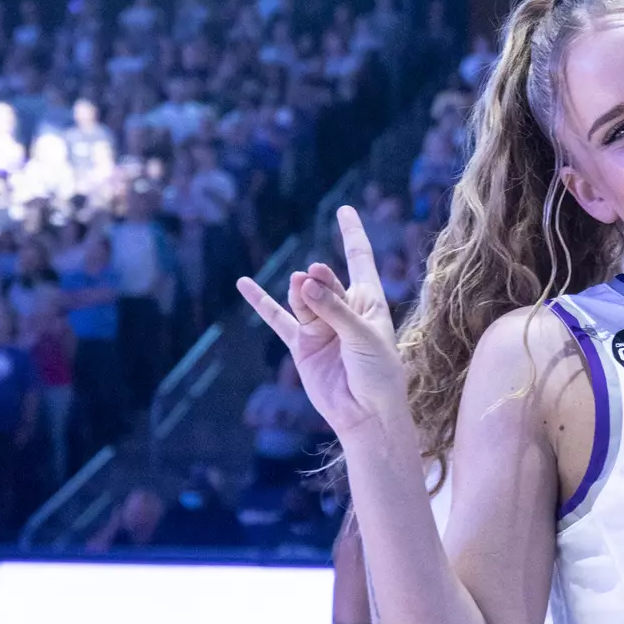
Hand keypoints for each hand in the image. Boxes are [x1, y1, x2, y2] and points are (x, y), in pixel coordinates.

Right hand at [238, 207, 405, 441]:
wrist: (366, 413)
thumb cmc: (378, 374)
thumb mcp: (363, 336)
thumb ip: (334, 308)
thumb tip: (304, 281)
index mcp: (370, 302)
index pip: (360, 260)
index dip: (352, 235)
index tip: (344, 210)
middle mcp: (345, 310)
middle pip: (327, 281)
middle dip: (321, 278)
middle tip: (316, 276)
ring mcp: (322, 327)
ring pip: (304, 299)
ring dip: (302, 294)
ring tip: (301, 286)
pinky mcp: (302, 345)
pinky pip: (278, 319)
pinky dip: (262, 302)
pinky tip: (245, 284)